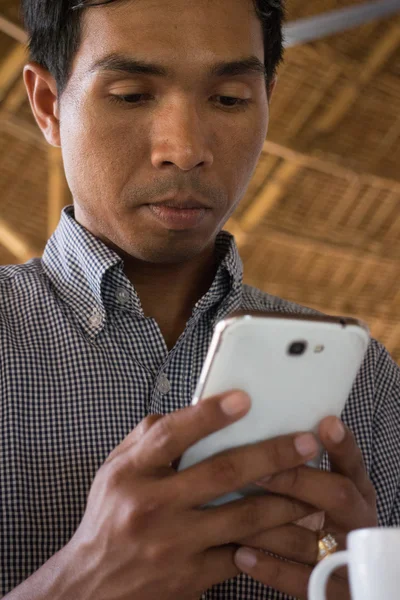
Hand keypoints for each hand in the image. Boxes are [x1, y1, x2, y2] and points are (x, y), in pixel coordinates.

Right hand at [64, 391, 320, 599]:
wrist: (93, 587)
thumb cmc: (109, 518)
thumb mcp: (114, 471)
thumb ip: (148, 438)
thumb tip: (190, 410)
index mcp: (132, 472)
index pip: (172, 435)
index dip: (209, 415)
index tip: (244, 398)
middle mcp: (153, 506)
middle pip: (222, 473)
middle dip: (272, 455)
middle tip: (307, 442)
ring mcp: (175, 544)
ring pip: (244, 517)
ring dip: (287, 502)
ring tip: (317, 488)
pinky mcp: (191, 576)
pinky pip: (242, 555)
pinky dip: (272, 542)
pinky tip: (295, 531)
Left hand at [233, 417, 377, 599]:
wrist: (337, 572)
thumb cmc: (317, 515)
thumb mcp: (322, 490)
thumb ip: (301, 466)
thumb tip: (259, 432)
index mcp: (357, 489)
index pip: (352, 462)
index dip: (341, 444)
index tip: (326, 423)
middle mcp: (357, 519)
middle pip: (337, 495)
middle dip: (297, 480)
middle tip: (261, 471)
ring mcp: (348, 555)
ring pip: (312, 538)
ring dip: (270, 525)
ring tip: (233, 512)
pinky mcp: (335, 591)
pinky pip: (303, 580)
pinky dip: (271, 568)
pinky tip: (241, 555)